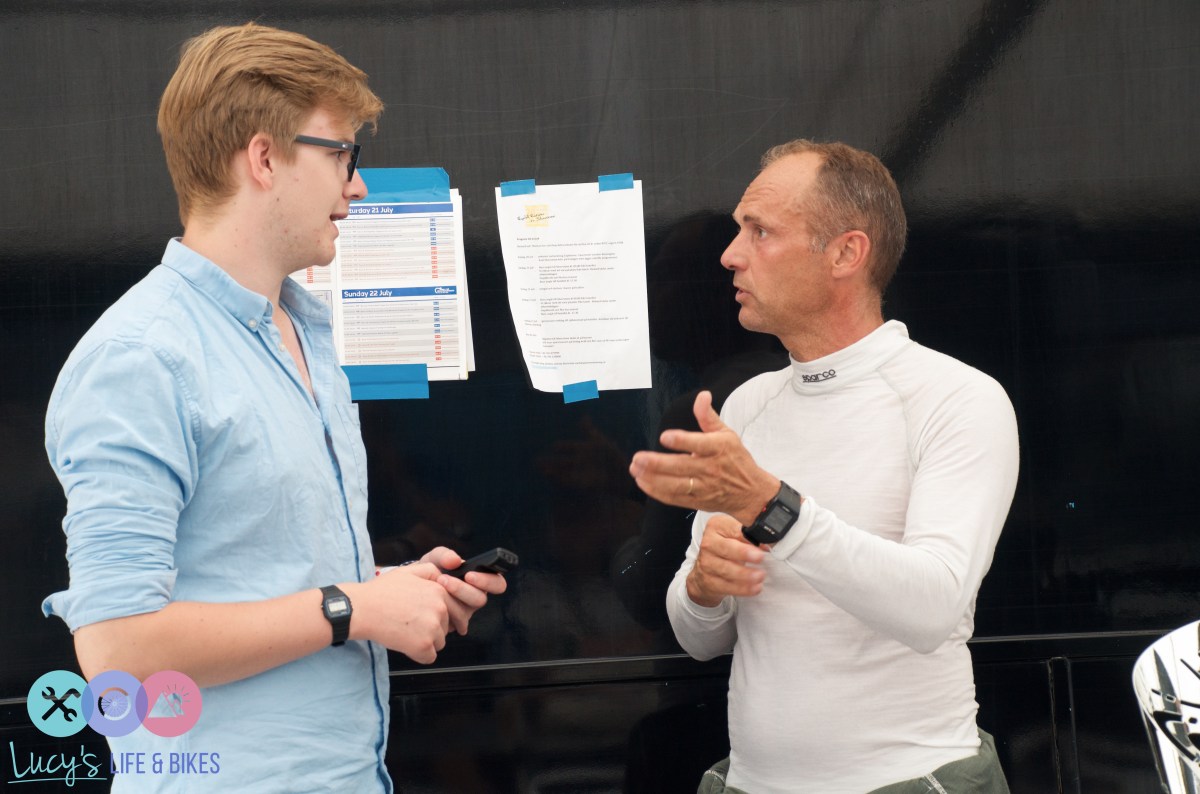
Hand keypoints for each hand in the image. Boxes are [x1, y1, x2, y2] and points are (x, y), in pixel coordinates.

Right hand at [350, 563, 450, 663]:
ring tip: (406, 633)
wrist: (362, 609)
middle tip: (411, 625)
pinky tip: (405, 644)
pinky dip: (418, 655)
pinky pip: (429, 657)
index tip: (429, 620)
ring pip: (439, 643)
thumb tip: (444, 578)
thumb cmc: (381, 591)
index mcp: (439, 591)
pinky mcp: (423, 645)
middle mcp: (440, 608)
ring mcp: (433, 627)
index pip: (453, 609)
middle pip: (446, 627)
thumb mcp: (408, 571)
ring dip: (425, 642)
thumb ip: (431, 571)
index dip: (440, 616)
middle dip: (432, 629)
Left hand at [420, 547, 508, 635]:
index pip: (497, 583)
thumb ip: (444, 555)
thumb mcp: (435, 558)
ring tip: (436, 584)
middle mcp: (475, 597)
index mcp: (480, 579)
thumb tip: (455, 560)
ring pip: (466, 611)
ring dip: (451, 598)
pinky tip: (431, 600)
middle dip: (464, 590)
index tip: (469, 575)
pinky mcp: (452, 623)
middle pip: (481, 599)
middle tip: (445, 580)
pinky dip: (441, 610)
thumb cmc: (429, 570)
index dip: (489, 581)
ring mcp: (465, 612)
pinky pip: (452, 622)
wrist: (414, 586)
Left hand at [629, 390, 778, 524]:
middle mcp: (710, 469)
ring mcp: (703, 487)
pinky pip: (674, 498)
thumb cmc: (736, 460)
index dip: (681, 441)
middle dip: (657, 464)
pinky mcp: (697, 501)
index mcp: (718, 448)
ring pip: (674, 485)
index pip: (698, 444)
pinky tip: (642, 482)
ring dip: (652, 478)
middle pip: (681, 467)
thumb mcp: (727, 434)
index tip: (664, 437)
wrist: (752, 494)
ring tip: (635, 469)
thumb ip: (708, 416)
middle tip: (638, 458)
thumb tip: (702, 395)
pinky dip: (656, 492)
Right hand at [686, 514, 765, 606]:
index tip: (760, 544)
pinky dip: (742, 589)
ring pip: (726, 570)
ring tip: (760, 575)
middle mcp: (709, 544)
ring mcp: (706, 564)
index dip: (747, 537)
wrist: (707, 567)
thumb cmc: (726, 546)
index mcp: (717, 526)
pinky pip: (726, 586)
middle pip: (726, 548)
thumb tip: (768, 545)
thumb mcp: (735, 534)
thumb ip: (751, 536)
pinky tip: (755, 588)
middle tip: (760, 557)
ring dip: (745, 574)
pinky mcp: (709, 581)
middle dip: (743, 553)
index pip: (733, 530)